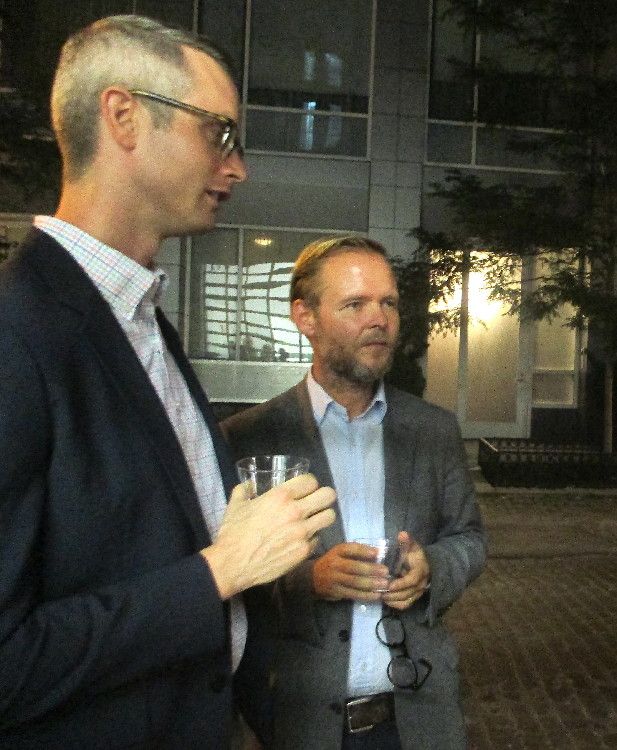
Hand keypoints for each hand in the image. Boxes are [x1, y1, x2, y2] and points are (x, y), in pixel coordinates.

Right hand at [202, 474, 335, 598]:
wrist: (233, 564)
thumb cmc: (233, 532)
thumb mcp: (236, 505)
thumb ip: (244, 490)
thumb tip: (249, 485)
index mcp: (280, 496)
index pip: (311, 481)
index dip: (309, 484)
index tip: (304, 490)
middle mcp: (296, 511)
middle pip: (328, 495)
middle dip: (323, 497)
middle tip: (315, 502)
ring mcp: (303, 532)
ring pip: (329, 517)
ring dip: (322, 516)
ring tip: (313, 520)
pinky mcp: (304, 551)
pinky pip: (317, 538)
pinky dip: (311, 538)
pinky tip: (300, 540)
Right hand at [312, 542, 389, 601]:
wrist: (313, 577)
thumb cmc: (334, 562)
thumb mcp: (341, 552)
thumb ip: (357, 552)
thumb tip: (378, 552)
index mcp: (337, 551)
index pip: (350, 549)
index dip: (364, 551)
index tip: (378, 553)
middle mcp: (335, 564)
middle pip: (354, 567)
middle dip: (371, 569)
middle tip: (385, 572)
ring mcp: (335, 579)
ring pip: (354, 582)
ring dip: (371, 584)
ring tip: (384, 584)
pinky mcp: (336, 591)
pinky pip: (353, 594)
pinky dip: (366, 595)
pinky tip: (376, 595)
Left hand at [382, 531, 430, 610]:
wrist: (424, 564)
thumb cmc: (413, 554)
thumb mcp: (411, 545)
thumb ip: (406, 541)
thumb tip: (402, 534)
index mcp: (421, 570)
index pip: (412, 580)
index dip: (400, 584)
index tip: (389, 584)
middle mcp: (421, 583)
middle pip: (408, 592)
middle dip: (393, 593)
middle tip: (379, 591)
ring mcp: (418, 592)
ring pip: (406, 600)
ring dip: (392, 599)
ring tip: (379, 595)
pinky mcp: (414, 597)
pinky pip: (405, 605)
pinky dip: (395, 604)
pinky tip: (385, 599)